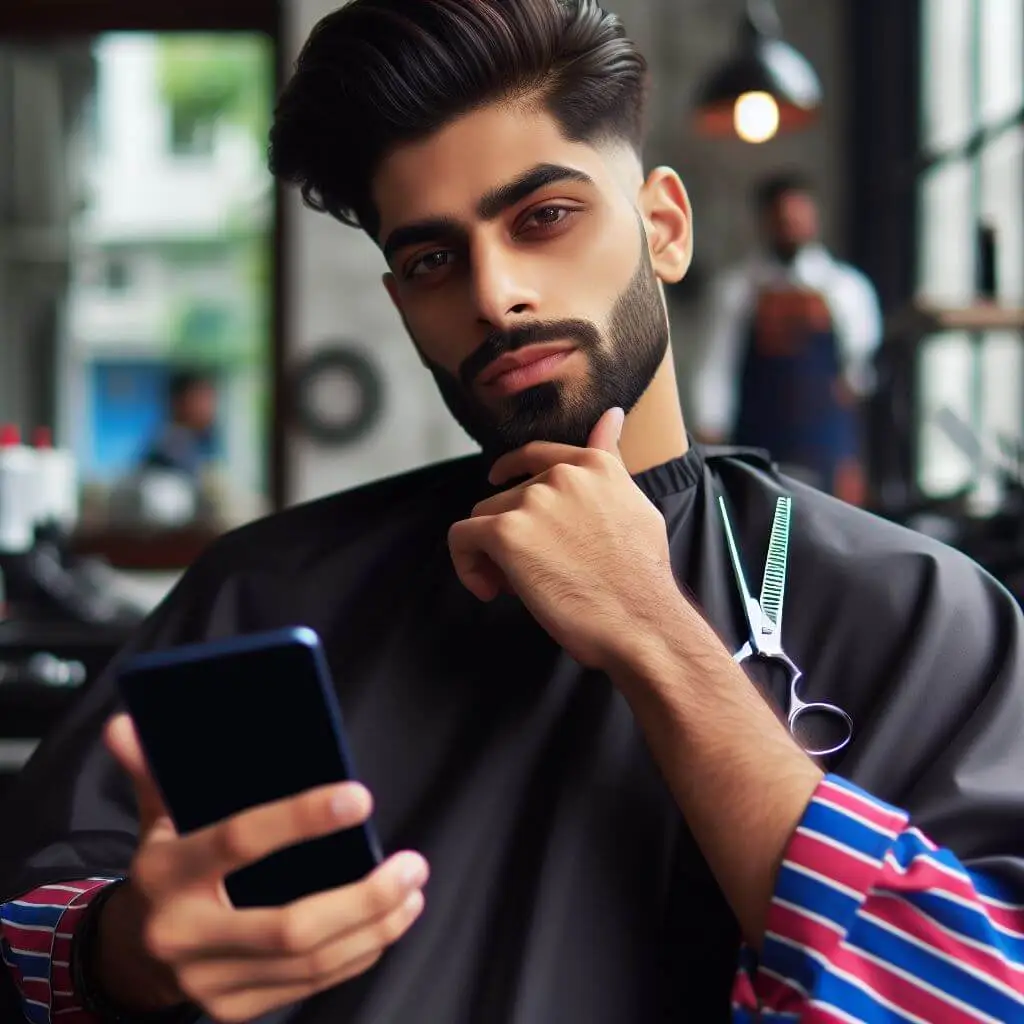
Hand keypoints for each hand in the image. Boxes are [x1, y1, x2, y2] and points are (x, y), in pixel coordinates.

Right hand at [99, 715, 428, 1023]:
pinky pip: (309, 986)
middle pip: (290, 928)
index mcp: (167, 873)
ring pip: (309, 964)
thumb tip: (127, 723)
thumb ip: (152, 767)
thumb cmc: (165, 867)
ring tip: (412, 890)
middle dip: (364, 899)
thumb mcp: (155, 815)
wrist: (130, 954)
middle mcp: (184, 934)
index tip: (360, 798)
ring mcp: (210, 981)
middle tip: (412, 864)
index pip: (240, 842)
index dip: (302, 818)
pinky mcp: (235, 1008)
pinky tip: (389, 923)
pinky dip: (359, 954)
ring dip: (374, 927)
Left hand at [448, 408, 683, 671]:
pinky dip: (467, 566)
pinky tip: (489, 590)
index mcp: (595, 466)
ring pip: (484, 520)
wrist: (641, 621)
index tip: (497, 480)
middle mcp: (562, 476)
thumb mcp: (636, 506)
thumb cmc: (642, 579)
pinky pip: (462, 539)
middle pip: (506, 498)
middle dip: (514, 534)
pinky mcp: (506, 533)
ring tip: (519, 586)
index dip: (511, 469)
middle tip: (535, 572)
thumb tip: (612, 414)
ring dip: (492, 554)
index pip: (536, 454)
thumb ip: (612, 463)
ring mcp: (533, 501)